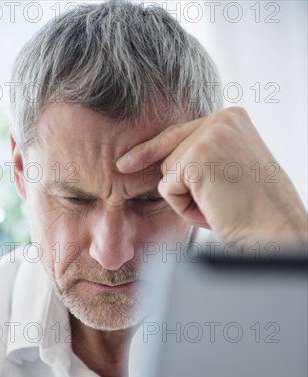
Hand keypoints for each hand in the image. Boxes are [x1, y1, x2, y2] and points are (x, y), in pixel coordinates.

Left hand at [116, 107, 306, 247]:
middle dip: (182, 186)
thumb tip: (164, 162)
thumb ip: (204, 156)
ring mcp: (209, 136)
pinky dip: (185, 209)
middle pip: (169, 154)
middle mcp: (222, 118)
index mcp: (232, 117)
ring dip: (187, 199)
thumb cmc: (256, 211)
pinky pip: (167, 189)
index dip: (150, 151)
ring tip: (220, 205)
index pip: (178, 132)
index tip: (125, 162)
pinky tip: (213, 210)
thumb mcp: (231, 170)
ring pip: (167, 173)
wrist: (277, 232)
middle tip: (221, 202)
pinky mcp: (197, 158)